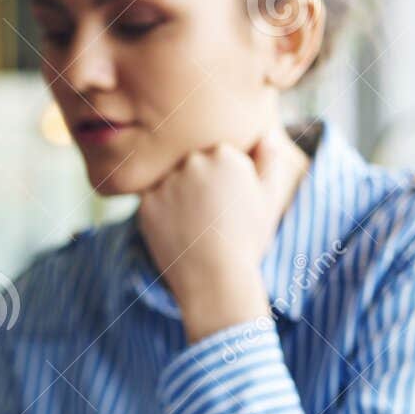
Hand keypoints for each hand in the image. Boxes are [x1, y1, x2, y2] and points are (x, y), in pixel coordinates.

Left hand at [135, 127, 307, 342]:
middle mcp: (193, 160)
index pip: (215, 155)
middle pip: (189, 165)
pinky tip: (176, 234)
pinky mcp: (146, 203)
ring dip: (175, 198)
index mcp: (226, 153)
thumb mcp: (267, 200)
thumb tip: (267, 135)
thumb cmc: (247, 240)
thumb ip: (268, 162)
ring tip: (193, 227)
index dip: (220, 181)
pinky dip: (159, 216)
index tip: (225, 204)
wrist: (216, 278)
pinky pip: (150, 202)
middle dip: (195, 186)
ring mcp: (167, 181)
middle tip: (207, 218)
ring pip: (168, 183)